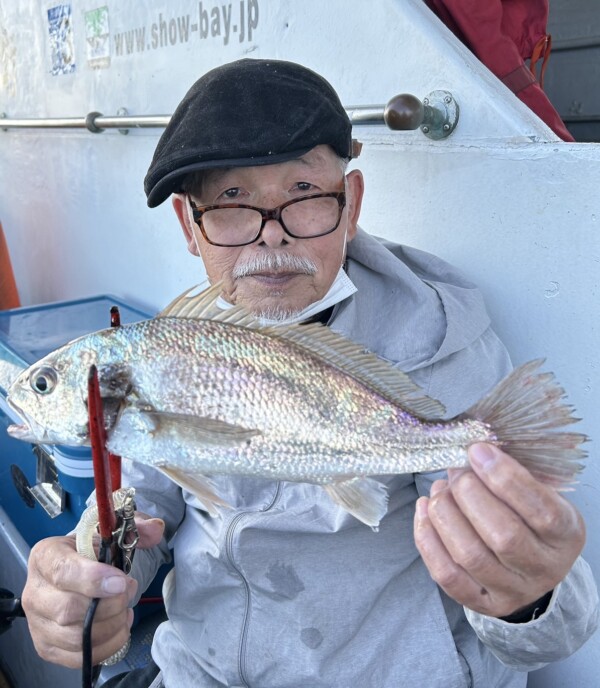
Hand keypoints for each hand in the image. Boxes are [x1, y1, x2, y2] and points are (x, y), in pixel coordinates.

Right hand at [21, 514, 164, 667]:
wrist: (82, 571)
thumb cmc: (93, 551)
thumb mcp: (113, 530)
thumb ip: (136, 526)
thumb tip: (155, 529)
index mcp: (46, 555)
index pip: (62, 571)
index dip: (94, 579)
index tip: (121, 581)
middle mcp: (34, 591)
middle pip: (68, 610)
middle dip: (110, 605)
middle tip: (128, 591)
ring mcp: (37, 623)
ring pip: (75, 637)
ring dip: (111, 626)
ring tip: (125, 609)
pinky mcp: (47, 647)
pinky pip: (78, 656)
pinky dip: (107, 645)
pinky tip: (119, 627)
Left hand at [413, 443, 585, 617]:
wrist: (531, 568)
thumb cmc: (530, 518)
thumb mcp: (539, 493)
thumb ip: (512, 474)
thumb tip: (474, 450)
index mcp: (566, 535)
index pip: (541, 511)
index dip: (505, 477)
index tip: (477, 451)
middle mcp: (543, 568)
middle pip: (502, 536)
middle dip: (469, 494)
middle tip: (456, 471)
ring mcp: (511, 590)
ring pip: (470, 556)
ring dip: (445, 514)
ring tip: (439, 490)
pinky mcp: (480, 602)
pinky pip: (446, 575)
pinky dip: (427, 539)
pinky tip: (424, 511)